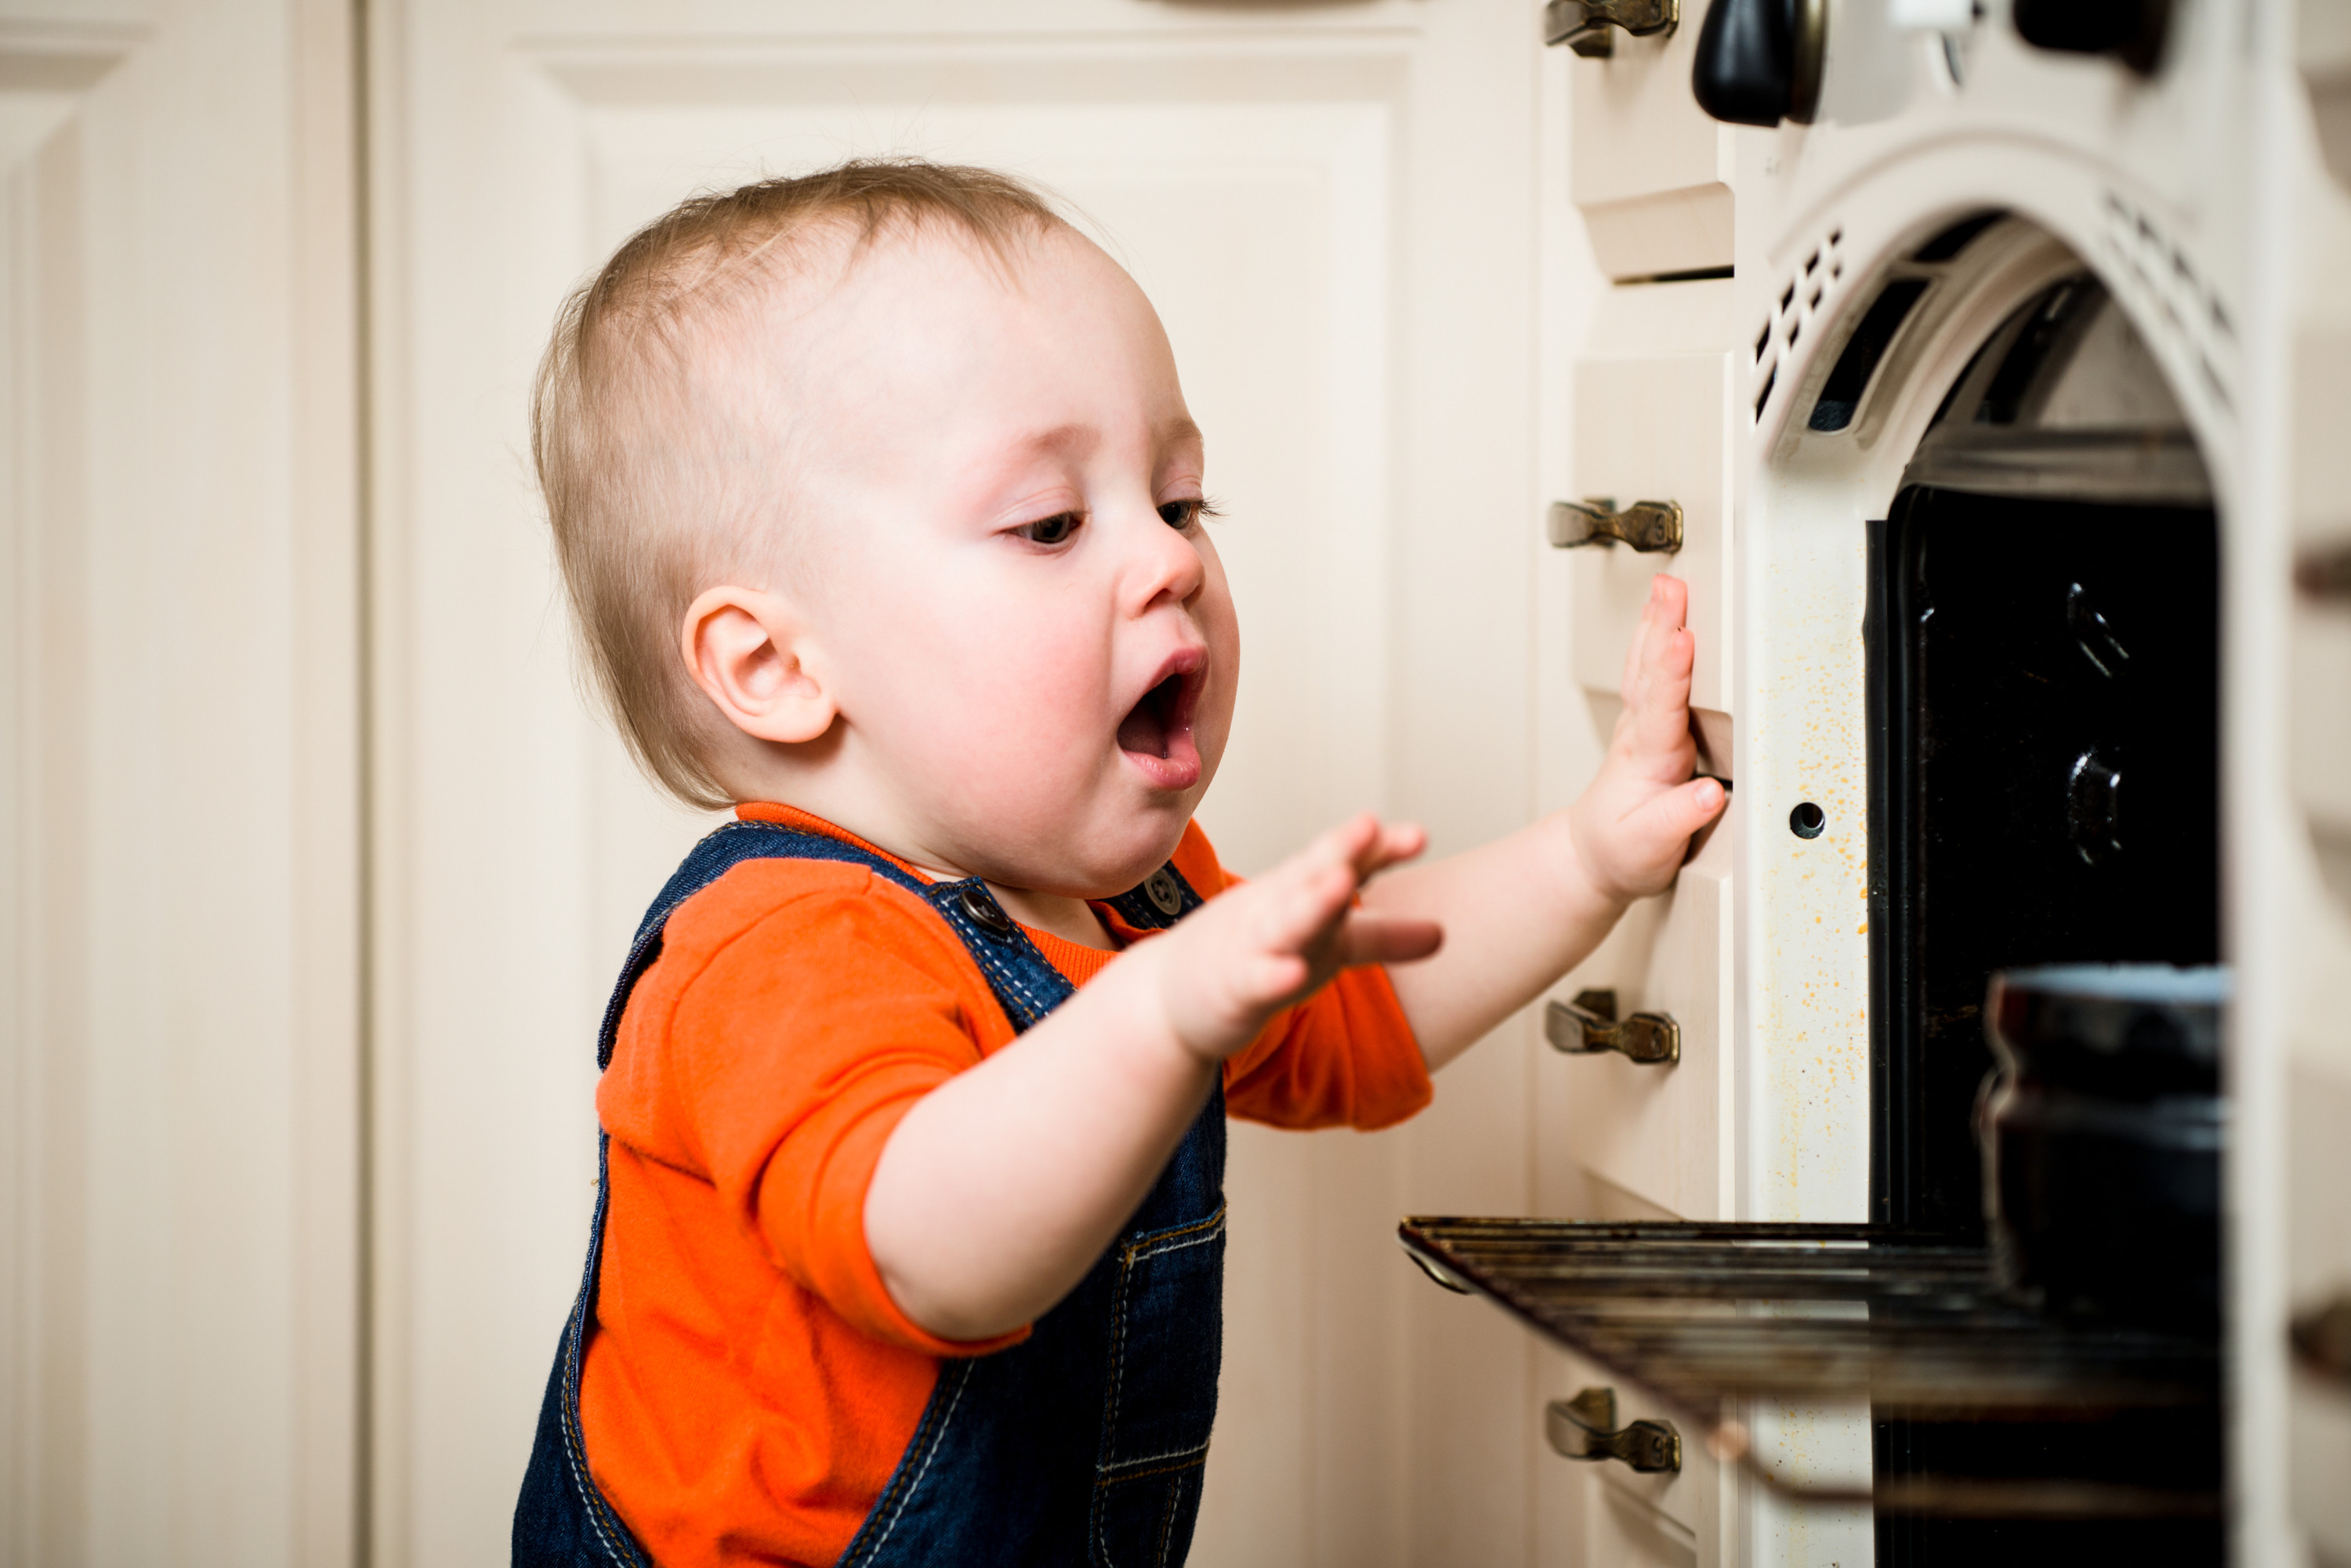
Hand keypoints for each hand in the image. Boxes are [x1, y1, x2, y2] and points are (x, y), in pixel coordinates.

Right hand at [1148, 813, 1441, 1062]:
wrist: (1173, 999)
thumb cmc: (1259, 957)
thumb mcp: (1327, 945)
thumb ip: (1382, 937)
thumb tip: (1445, 934)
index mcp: (1302, 893)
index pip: (1343, 862)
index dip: (1378, 850)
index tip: (1418, 837)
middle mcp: (1278, 910)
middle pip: (1312, 876)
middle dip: (1341, 851)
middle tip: (1369, 825)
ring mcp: (1251, 944)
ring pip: (1285, 922)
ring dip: (1311, 902)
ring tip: (1340, 884)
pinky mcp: (1231, 986)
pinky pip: (1254, 979)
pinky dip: (1272, 975)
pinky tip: (1292, 972)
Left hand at [1567, 575, 1727, 904]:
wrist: (1593, 856)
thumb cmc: (1623, 852)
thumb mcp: (1650, 848)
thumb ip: (1677, 820)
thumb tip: (1709, 795)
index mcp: (1649, 759)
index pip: (1661, 709)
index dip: (1672, 673)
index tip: (1681, 639)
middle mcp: (1643, 735)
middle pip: (1651, 672)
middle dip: (1662, 626)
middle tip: (1671, 584)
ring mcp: (1642, 727)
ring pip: (1646, 666)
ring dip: (1656, 623)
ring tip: (1666, 584)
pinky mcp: (1648, 726)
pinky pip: (1649, 674)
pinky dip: (1655, 640)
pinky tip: (1661, 617)